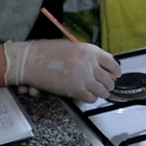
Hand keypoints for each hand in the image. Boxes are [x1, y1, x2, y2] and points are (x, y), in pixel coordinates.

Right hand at [3, 40, 120, 102]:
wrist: (29, 61)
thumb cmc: (45, 52)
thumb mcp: (70, 47)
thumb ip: (85, 56)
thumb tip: (97, 66)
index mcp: (89, 50)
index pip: (111, 61)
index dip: (115, 70)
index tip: (115, 74)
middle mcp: (88, 63)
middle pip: (108, 78)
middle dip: (109, 84)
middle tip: (107, 87)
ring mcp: (83, 76)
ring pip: (102, 90)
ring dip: (102, 93)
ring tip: (101, 94)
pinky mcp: (75, 89)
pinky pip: (90, 97)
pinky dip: (91, 99)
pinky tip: (89, 97)